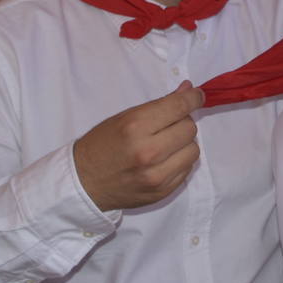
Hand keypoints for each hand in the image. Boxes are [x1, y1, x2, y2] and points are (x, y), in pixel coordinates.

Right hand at [73, 82, 202, 211]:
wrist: (85, 182)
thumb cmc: (102, 144)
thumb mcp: (125, 117)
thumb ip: (158, 105)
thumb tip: (188, 90)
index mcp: (135, 127)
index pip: (178, 107)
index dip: (193, 98)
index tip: (197, 95)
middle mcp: (148, 152)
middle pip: (189, 128)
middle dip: (183, 122)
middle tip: (169, 124)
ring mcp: (156, 175)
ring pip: (193, 150)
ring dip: (184, 143)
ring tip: (167, 144)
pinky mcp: (162, 191)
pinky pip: (187, 169)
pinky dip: (180, 161)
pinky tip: (164, 160)